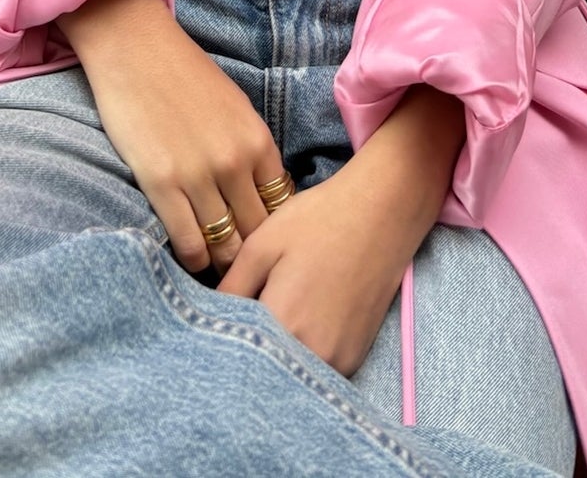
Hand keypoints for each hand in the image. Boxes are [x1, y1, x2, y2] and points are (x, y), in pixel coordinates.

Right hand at [55, 0, 289, 277]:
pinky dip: (192, 261)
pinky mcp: (161, 182)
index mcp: (258, 142)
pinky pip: (189, 244)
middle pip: (257, 234)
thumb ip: (251, 153)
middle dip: (252, 257)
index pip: (282, 210)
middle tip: (241, 272)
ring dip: (221, 265)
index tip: (262, 248)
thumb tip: (263, 200)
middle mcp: (236, 162)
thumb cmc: (184, 76)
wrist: (135, 46)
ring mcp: (199, 174)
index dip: (273, 234)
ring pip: (226, 247)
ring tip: (214, 273)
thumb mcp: (235, 109)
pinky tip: (187, 260)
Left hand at [214, 154, 418, 379]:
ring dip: (271, 358)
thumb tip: (203, 319)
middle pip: (262, 369)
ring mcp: (338, 361)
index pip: (235, 352)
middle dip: (244, 351)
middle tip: (236, 320)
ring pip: (288, 374)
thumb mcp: (262, 246)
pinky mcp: (354, 359)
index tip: (208, 325)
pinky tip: (294, 325)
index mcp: (283, 324)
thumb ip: (230, 289)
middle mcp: (312, 355)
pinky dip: (297, 357)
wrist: (383, 211)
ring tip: (264, 320)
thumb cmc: (318, 220)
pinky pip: (313, 370)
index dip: (219, 340)